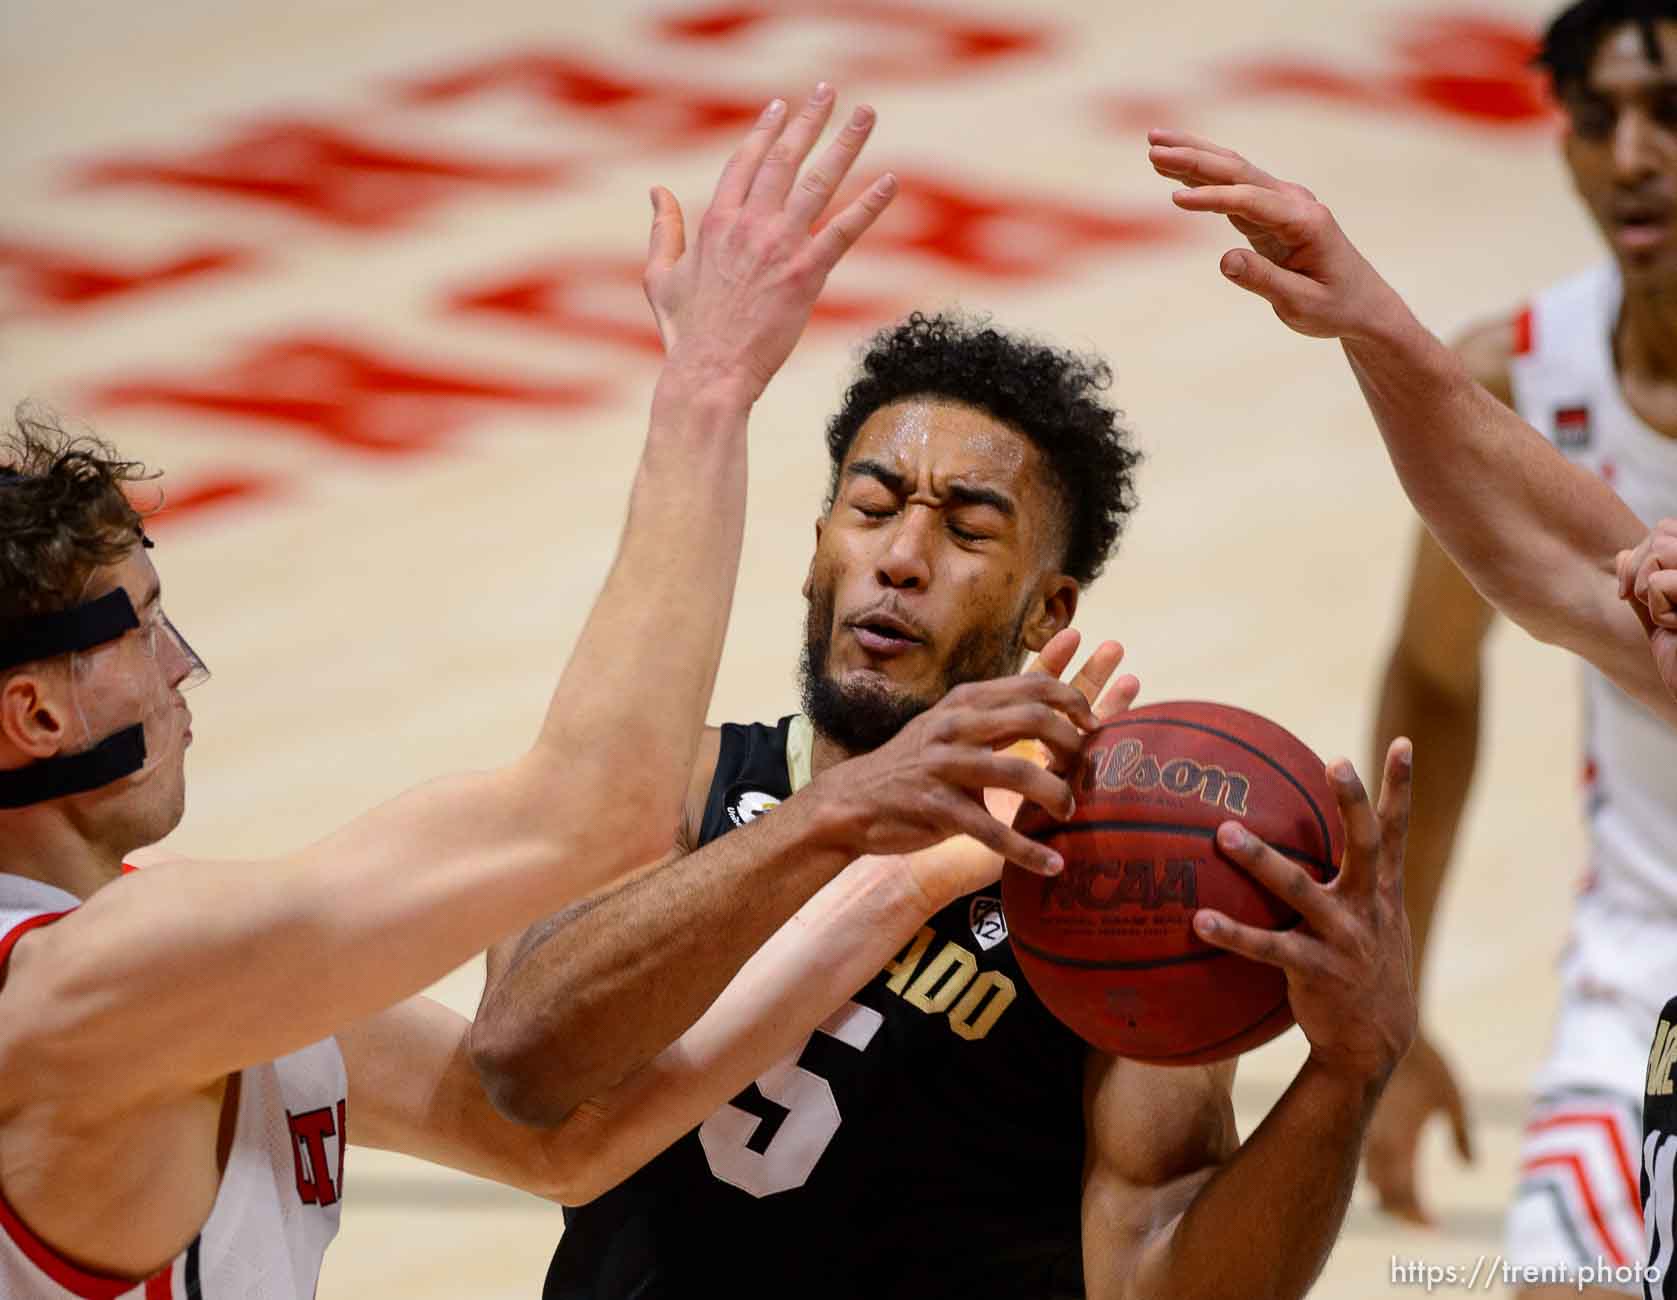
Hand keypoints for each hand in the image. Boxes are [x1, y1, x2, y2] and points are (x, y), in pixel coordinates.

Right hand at [644, 84, 896, 406]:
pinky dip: (869, 205)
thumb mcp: (660, 276)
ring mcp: (779, 246)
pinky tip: (890, 181)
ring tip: (866, 115)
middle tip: (829, 92)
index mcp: (716, 221)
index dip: (766, 131)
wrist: (709, 372)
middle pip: (785, 158)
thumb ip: (664, 229)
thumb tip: (656, 190)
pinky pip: (844, 231)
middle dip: (809, 120)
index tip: (782, 107)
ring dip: (845, 144)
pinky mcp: (806, 274)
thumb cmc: (685, 332)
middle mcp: (749, 224)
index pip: (746, 161)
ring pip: (818, 181)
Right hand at [895, 629, 1140, 909]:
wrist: (852, 802)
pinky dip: (1026, 850)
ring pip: (1018, 771)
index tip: (1097, 722)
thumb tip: (1055, 711)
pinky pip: (991, 830)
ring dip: (1055, 795)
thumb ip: (997, 717)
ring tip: (1070, 813)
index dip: (1075, 697)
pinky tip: (1051, 865)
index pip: (1033, 683)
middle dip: (1073, 744)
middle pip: (1034, 718)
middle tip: (1086, 769)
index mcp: (966, 701)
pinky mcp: (936, 807)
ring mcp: (945, 765)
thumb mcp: (952, 727)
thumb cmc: (914, 766)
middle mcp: (956, 725)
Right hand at [1146, 129, 1411, 343]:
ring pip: (1234, 171)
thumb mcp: (1300, 305)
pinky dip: (1203, 176)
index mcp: (1306, 222)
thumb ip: (1263, 281)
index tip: (1176, 200)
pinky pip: (1233, 188)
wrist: (1364, 304)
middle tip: (1154, 148)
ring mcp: (1283, 202)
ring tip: (1154, 144)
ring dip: (1194, 156)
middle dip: (1195, 158)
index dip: (1212, 199)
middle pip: (1238, 171)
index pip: (1250, 201)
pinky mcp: (1271, 211)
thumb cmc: (1335, 307)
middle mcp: (1295, 202)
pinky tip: (1176, 169)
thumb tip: (1224, 260)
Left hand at [1193, 739, 1416, 1086]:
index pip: (1397, 831)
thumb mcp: (1367, 920)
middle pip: (1367, 845)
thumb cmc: (1359, 968)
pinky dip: (1233, 933)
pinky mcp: (1316, 971)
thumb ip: (1346, 880)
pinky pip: (1269, 948)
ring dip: (1261, 860)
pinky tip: (1197, 921)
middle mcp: (1369, 909)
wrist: (1373, 1045)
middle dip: (1355, 802)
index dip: (1401, 787)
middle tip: (1338, 762)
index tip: (1404, 742)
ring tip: (1224, 833)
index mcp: (1382, 892)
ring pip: (1302, 889)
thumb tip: (1306, 834)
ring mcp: (1345, 939)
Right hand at [1363, 1032, 1473, 1225]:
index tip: (1434, 1226)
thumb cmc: (1428, 1065)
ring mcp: (1363, 1135)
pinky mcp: (1356, 1123)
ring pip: (1369, 1180)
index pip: (1406, 1197)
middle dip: (1402, 1211)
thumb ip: (1462, 1136)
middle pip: (1385, 1196)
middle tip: (1421, 1218)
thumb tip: (1470, 1166)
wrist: (1381, 1031)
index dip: (1419, 1217)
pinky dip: (1375, 1173)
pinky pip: (1362, 1160)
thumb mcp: (1454, 1100)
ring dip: (1386, 1194)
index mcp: (1404, 1144)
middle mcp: (1379, 1146)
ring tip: (1403, 1199)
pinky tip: (1386, 1170)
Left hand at [1616, 518, 1676, 700]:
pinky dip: (1658, 611)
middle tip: (1658, 609)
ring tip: (1675, 620)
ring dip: (1650, 592)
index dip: (1642, 556)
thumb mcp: (1662, 616)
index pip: (1666, 529)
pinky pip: (1656, 583)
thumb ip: (1645, 582)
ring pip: (1658, 549)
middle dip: (1641, 571)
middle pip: (1660, 534)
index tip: (1642, 593)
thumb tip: (1621, 554)